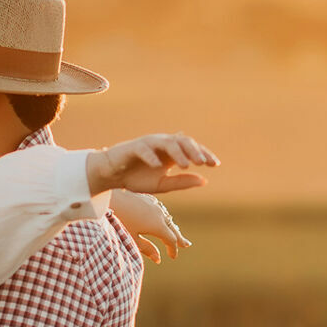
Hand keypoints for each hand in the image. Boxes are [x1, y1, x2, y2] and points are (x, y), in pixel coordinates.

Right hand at [88, 133, 219, 196]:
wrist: (112, 176)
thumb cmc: (137, 178)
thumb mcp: (162, 185)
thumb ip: (181, 182)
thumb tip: (204, 180)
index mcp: (171, 152)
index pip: (191, 149)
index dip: (204, 154)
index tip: (215, 164)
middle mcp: (162, 145)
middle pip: (183, 141)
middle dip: (194, 151)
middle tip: (202, 163)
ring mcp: (148, 144)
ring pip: (167, 143)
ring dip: (177, 152)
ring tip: (185, 165)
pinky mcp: (133, 147)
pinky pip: (144, 149)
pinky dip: (151, 156)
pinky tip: (158, 165)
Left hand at [108, 189, 191, 262]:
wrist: (109, 197)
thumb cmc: (119, 220)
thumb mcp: (132, 238)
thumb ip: (146, 249)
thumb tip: (158, 259)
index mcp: (158, 226)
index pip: (171, 240)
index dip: (173, 250)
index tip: (173, 257)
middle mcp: (160, 214)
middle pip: (173, 229)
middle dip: (179, 238)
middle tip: (186, 245)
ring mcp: (155, 204)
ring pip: (167, 218)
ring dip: (172, 227)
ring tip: (175, 233)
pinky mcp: (148, 198)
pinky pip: (160, 209)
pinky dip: (164, 217)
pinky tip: (161, 218)